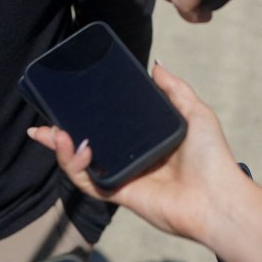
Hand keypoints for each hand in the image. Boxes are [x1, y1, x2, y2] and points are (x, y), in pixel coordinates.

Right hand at [28, 64, 243, 239]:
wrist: (217, 196)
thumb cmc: (211, 156)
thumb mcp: (195, 112)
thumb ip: (174, 89)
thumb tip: (155, 64)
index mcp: (146, 137)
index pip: (109, 123)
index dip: (87, 113)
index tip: (68, 98)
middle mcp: (131, 156)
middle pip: (88, 143)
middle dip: (60, 134)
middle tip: (44, 122)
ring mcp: (123, 175)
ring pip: (81, 163)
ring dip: (61, 149)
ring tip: (52, 133)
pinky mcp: (119, 193)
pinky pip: (88, 181)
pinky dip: (76, 165)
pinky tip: (77, 146)